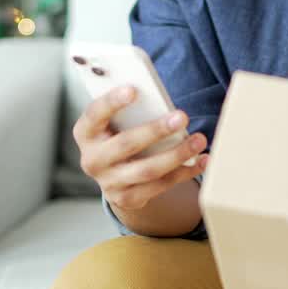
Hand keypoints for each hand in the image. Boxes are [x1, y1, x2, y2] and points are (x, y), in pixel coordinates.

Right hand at [73, 85, 208, 211]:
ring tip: (199, 140)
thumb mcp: (115, 120)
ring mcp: (109, 183)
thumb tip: (159, 100)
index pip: (94, 114)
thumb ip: (129, 110)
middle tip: (182, 117)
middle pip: (126, 144)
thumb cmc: (119, 132)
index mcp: (85, 133)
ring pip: (147, 170)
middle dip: (156, 130)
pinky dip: (185, 172)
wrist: (114, 174)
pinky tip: (202, 160)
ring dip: (177, 154)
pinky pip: (160, 186)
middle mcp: (92, 160)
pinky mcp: (127, 199)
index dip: (112, 102)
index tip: (134, 89)